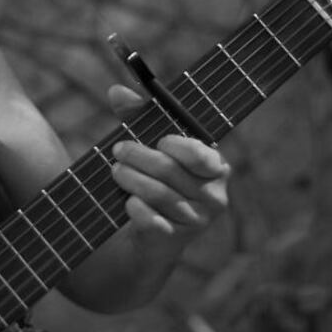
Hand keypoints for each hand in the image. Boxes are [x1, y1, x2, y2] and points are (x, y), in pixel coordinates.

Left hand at [108, 84, 229, 253]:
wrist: (154, 235)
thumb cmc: (157, 177)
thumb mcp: (152, 144)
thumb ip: (138, 115)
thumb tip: (116, 91)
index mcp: (216, 167)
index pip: (199, 154)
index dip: (176, 145)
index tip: (158, 140)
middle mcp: (214, 195)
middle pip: (170, 171)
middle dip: (138, 157)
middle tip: (118, 150)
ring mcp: (197, 220)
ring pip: (158, 194)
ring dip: (131, 180)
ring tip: (115, 171)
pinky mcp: (178, 240)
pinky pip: (152, 222)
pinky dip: (136, 209)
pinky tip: (127, 202)